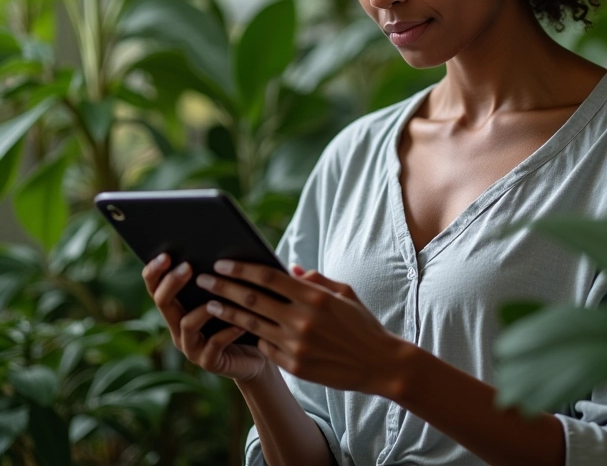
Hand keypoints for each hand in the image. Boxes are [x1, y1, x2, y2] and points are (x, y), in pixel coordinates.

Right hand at [142, 253, 268, 381]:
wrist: (259, 353)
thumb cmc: (244, 315)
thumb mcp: (230, 293)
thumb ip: (220, 275)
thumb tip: (220, 244)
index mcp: (179, 308)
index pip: (157, 287)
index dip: (155, 272)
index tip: (165, 255)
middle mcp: (179, 328)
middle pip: (164, 302)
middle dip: (172, 282)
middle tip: (187, 266)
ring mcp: (192, 347)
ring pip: (186, 324)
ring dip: (201, 308)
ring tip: (216, 296)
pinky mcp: (209, 362)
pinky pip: (214, 345)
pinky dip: (227, 332)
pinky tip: (240, 323)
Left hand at [196, 260, 405, 395]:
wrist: (380, 364)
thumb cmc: (362, 323)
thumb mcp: (344, 293)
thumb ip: (315, 279)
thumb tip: (290, 268)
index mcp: (314, 297)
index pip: (269, 278)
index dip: (242, 268)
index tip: (222, 262)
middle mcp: (302, 320)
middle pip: (253, 299)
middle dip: (224, 287)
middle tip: (204, 278)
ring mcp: (296, 345)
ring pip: (252, 325)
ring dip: (227, 312)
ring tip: (210, 302)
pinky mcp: (295, 366)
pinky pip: (266, 347)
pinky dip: (250, 336)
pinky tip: (234, 327)